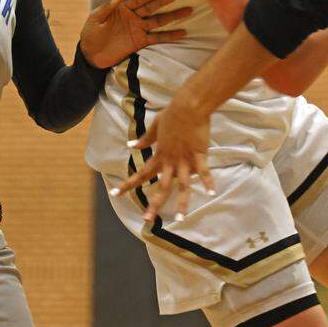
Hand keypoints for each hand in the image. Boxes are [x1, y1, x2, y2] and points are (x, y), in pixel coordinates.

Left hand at [79, 0, 191, 69]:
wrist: (91, 54)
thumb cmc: (91, 34)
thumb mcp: (94, 19)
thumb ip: (106, 8)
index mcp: (122, 8)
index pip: (138, 0)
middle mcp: (133, 16)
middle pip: (151, 8)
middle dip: (163, 2)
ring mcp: (138, 29)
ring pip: (158, 21)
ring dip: (172, 16)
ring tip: (187, 11)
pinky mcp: (141, 41)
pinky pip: (157, 38)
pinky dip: (170, 36)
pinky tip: (182, 33)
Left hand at [111, 95, 214, 221]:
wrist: (188, 107)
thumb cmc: (172, 114)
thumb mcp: (155, 127)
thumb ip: (145, 139)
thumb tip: (131, 146)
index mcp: (159, 155)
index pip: (141, 173)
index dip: (128, 184)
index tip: (115, 194)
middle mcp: (170, 161)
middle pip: (161, 186)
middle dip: (153, 204)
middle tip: (147, 220)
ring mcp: (185, 160)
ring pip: (182, 186)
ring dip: (181, 203)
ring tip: (179, 218)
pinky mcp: (199, 155)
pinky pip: (203, 172)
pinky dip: (208, 182)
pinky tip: (211, 192)